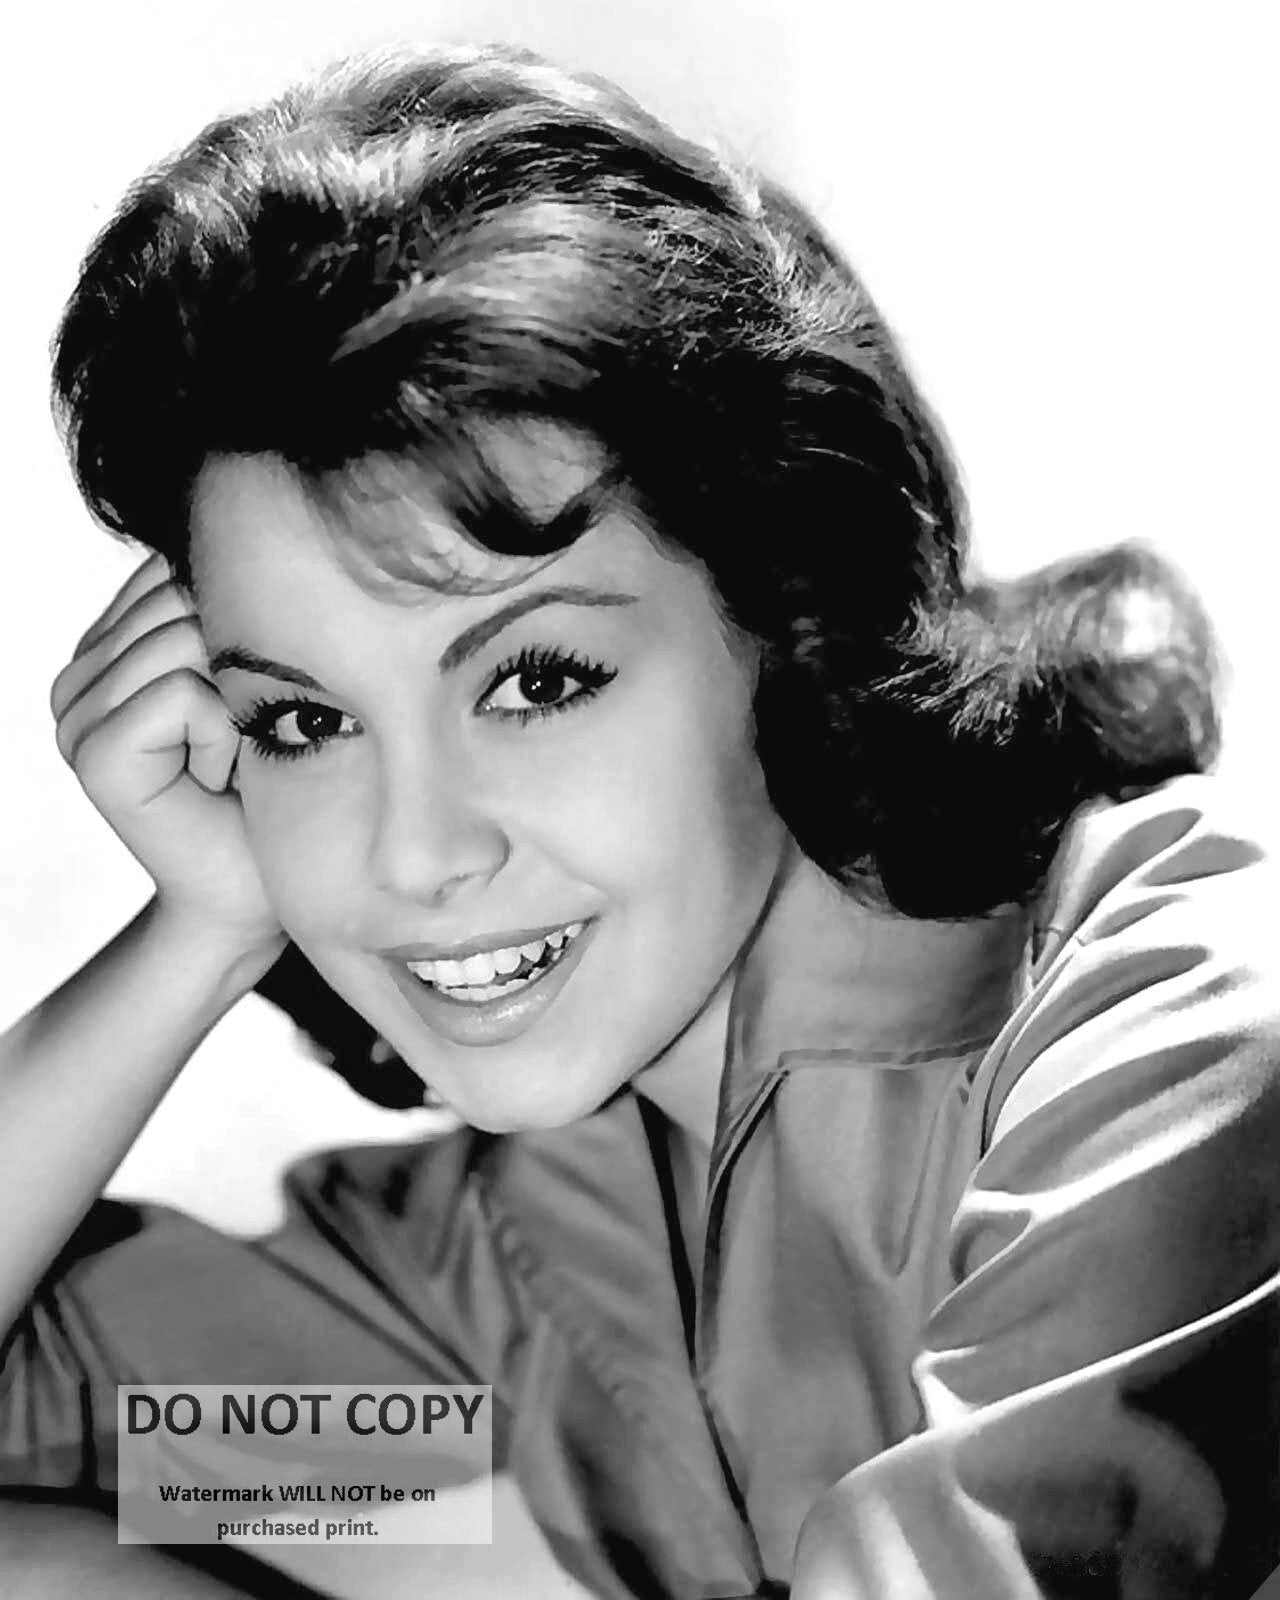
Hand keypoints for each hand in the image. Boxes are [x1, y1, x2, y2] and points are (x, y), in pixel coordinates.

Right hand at [50, 552, 283, 954]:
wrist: (258, 891)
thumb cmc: (275, 784)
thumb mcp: (258, 676)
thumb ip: (229, 605)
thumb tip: (252, 511)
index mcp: (113, 638)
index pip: (176, 563)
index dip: (239, 624)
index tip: (245, 702)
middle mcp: (81, 667)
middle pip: (180, 594)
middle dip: (238, 665)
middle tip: (240, 739)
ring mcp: (73, 709)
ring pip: (181, 639)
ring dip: (233, 703)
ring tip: (227, 757)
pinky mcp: (89, 751)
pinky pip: (179, 694)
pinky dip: (220, 736)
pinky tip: (213, 778)